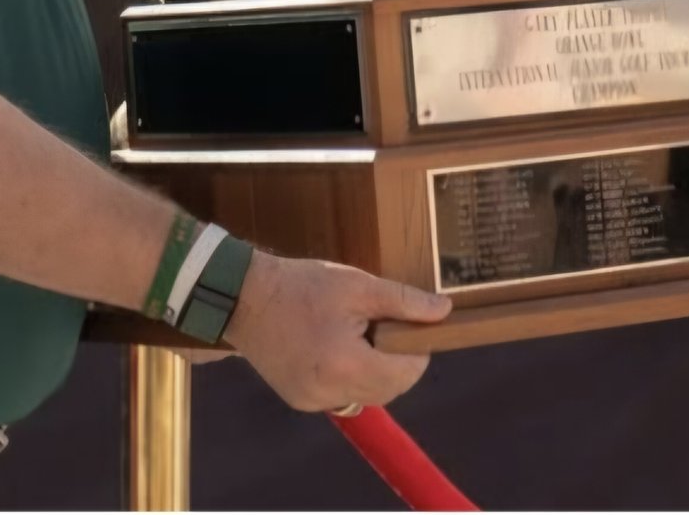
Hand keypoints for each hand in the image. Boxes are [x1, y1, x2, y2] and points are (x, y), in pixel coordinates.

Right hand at [225, 252, 448, 411]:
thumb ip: (404, 302)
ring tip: (355, 334)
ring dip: (373, 371)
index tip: (407, 325)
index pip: (407, 374)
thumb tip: (444, 311)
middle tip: (380, 325)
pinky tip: (334, 347)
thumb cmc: (302, 286)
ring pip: (366, 395)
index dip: (416, 350)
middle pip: (389, 390)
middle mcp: (330, 393)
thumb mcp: (358, 285)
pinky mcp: (300, 401)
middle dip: (395, 361)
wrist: (244, 297)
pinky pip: (342, 396)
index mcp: (347, 366)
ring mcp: (312, 402)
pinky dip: (349, 376)